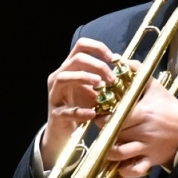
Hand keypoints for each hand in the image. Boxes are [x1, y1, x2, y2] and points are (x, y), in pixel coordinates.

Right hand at [43, 38, 116, 169]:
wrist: (63, 131)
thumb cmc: (80, 106)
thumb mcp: (93, 89)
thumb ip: (104, 77)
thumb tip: (122, 64)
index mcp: (69, 67)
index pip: (81, 46)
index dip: (98, 48)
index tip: (114, 59)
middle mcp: (59, 76)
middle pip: (76, 59)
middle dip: (98, 66)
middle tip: (112, 79)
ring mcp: (55, 94)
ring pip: (64, 77)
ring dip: (85, 79)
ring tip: (101, 86)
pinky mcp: (55, 112)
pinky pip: (67, 110)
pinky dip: (81, 111)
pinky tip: (93, 114)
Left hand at [106, 78, 177, 177]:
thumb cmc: (170, 108)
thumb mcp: (156, 88)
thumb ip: (138, 74)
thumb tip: (122, 61)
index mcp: (142, 113)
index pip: (114, 117)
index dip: (103, 118)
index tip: (100, 116)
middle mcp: (143, 131)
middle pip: (113, 135)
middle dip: (103, 133)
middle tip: (102, 130)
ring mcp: (146, 147)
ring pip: (119, 154)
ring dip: (109, 152)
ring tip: (107, 146)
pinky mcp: (151, 161)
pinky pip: (134, 170)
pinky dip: (125, 170)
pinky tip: (120, 165)